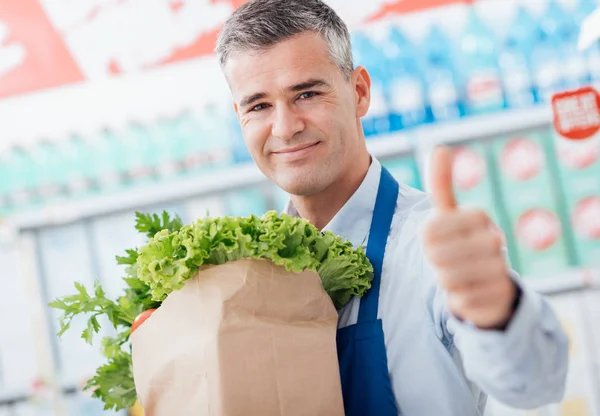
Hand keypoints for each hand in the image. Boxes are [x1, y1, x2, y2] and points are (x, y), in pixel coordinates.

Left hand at [423, 147, 516, 329]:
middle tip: (445, 261)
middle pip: (438, 257)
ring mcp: (500, 268)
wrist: (490, 283)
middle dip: (435, 262)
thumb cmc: (461, 245)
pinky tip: (469, 293)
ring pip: (449, 280)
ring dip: (445, 281)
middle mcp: (493, 239)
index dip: (425, 240)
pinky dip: (458, 300)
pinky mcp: (500, 296)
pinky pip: (461, 301)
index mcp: (477, 216)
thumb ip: (442, 185)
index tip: (435, 241)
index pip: (429, 230)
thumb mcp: (449, 216)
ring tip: (456, 275)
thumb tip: (440, 147)